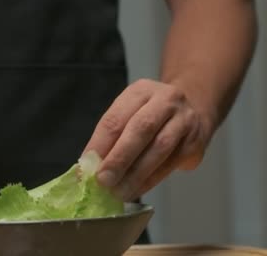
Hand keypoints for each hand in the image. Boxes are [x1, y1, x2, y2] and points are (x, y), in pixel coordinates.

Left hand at [83, 79, 213, 200]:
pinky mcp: (196, 141)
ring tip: (119, 191)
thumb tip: (88, 166)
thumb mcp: (129, 112)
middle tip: (103, 180)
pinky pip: (171, 163)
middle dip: (119, 158)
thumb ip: (111, 136)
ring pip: (159, 148)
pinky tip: (136, 189)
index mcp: (140, 91)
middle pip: (140, 129)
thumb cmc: (150, 113)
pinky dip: (151, 179)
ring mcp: (184, 120)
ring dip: (136, 174)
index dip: (100, 143)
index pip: (116, 118)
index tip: (87, 166)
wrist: (194, 108)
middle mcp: (165, 100)